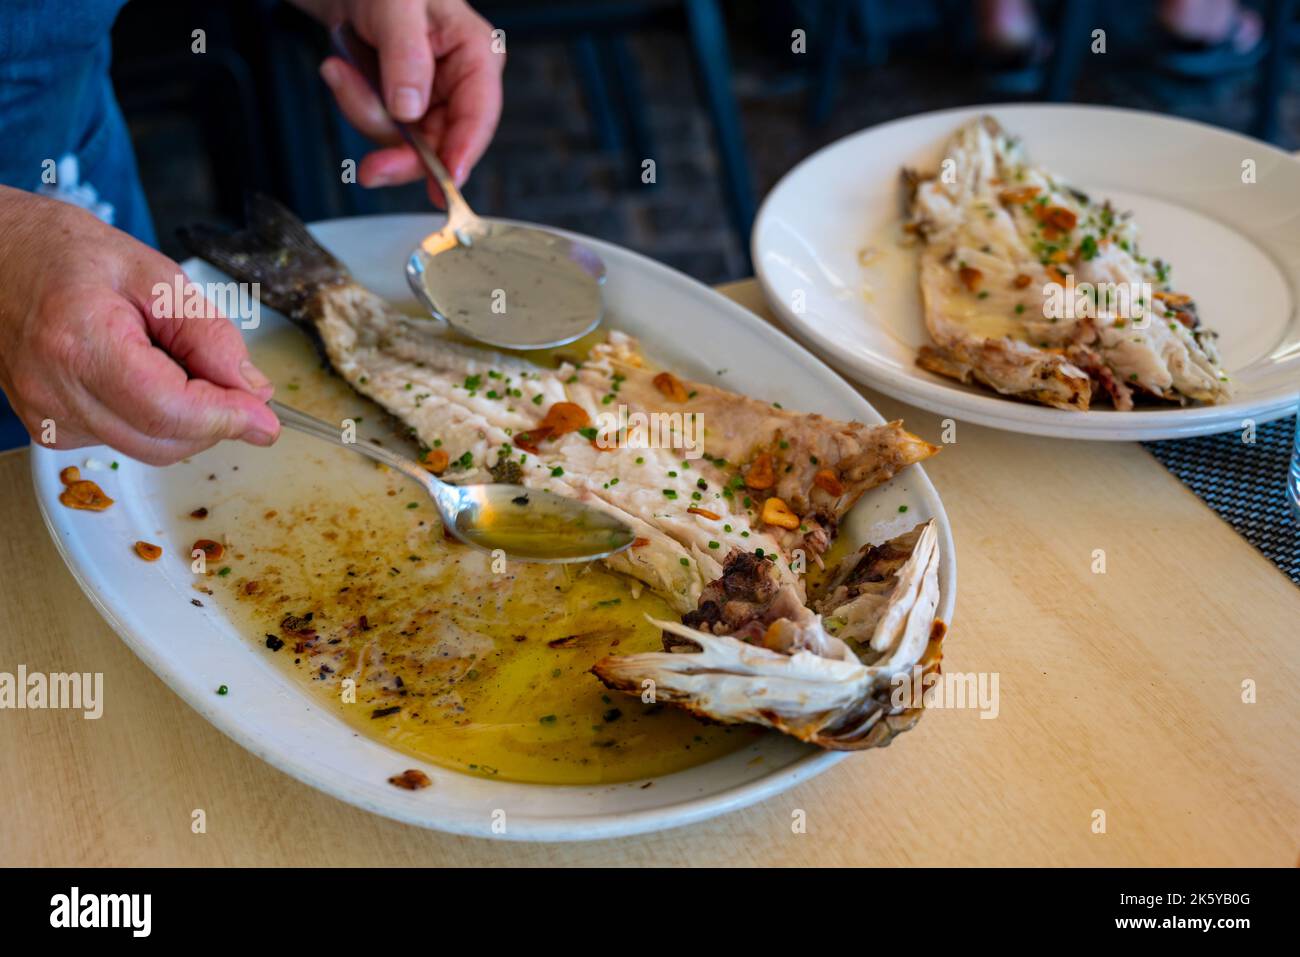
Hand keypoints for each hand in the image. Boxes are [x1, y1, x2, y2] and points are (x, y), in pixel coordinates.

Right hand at [0, 187, 280, 465]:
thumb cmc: (66, 253)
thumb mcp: (156, 276)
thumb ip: (210, 335)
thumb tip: (253, 390)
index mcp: (80, 343)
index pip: (169, 410)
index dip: (226, 418)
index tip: (266, 418)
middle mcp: (55, 391)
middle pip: (163, 441)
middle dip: (215, 422)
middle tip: (237, 386)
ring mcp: (46, 416)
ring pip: (148, 448)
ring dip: (185, 420)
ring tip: (172, 362)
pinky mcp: (48, 428)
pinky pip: (124, 439)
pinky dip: (153, 418)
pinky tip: (142, 375)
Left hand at [308, 0, 503, 199]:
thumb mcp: (397, 4)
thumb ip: (405, 53)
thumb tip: (410, 109)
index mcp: (476, 55)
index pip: (479, 114)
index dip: (464, 151)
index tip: (447, 179)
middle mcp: (460, 86)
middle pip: (441, 144)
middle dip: (400, 151)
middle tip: (371, 170)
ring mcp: (432, 102)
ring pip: (405, 143)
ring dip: (364, 113)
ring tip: (339, 71)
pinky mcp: (406, 112)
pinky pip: (381, 131)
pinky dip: (355, 106)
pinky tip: (341, 73)